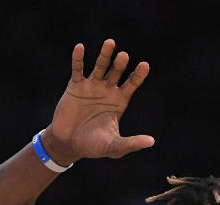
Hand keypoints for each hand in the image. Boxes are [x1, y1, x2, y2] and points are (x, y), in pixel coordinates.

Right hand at [44, 39, 154, 163]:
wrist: (68, 144)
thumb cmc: (93, 146)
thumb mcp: (114, 147)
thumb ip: (131, 143)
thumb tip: (151, 142)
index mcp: (119, 101)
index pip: (132, 84)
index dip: (138, 75)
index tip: (144, 65)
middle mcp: (107, 90)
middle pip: (116, 72)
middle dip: (120, 64)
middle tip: (124, 56)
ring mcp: (91, 86)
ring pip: (99, 66)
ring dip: (104, 55)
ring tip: (110, 43)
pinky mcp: (75, 86)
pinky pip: (77, 70)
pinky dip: (78, 59)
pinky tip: (80, 48)